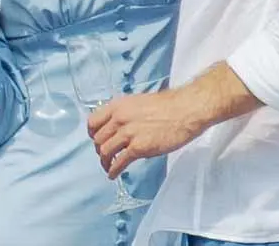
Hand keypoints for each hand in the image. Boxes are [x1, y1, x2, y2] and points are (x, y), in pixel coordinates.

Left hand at [87, 90, 205, 179]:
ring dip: (105, 162)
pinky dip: (113, 170)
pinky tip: (114, 174)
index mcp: (118, 106)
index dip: (93, 134)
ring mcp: (128, 133)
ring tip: (108, 167)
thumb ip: (126, 114)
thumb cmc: (168, 106)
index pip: (93, 122)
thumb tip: (122, 127)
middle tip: (105, 155)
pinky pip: (119, 162)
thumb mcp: (139, 103)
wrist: (185, 110)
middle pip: (98, 139)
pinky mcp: (138, 148)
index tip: (96, 140)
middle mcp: (119, 119)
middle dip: (99, 150)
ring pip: (105, 151)